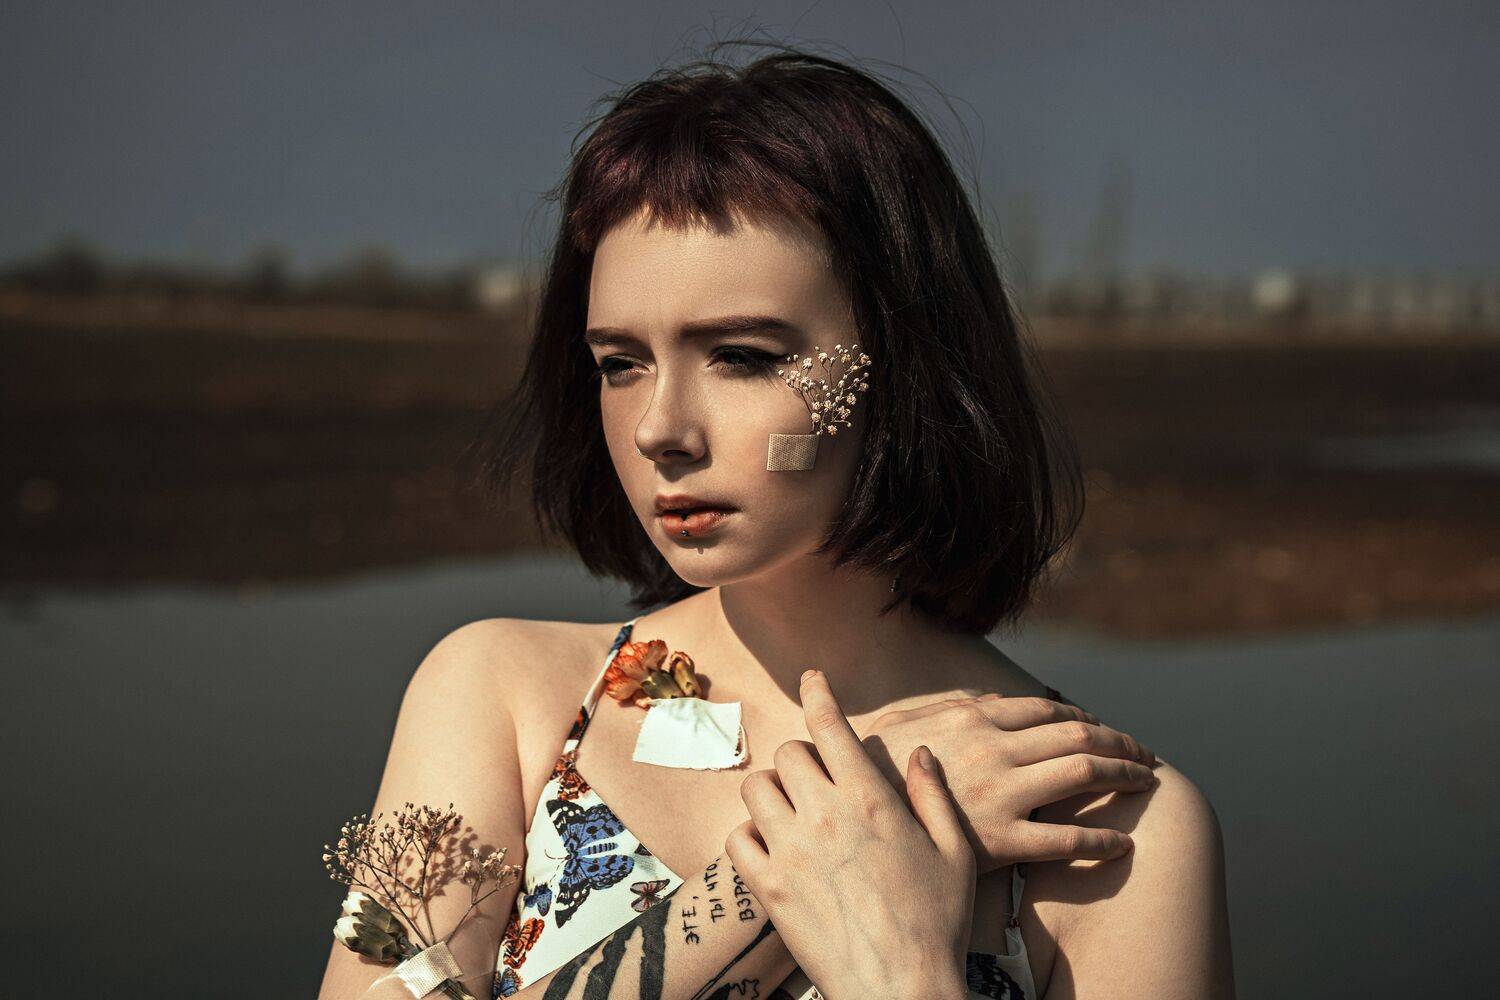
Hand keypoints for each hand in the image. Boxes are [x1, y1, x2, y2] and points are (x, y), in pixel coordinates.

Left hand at [726, 670, 974, 999]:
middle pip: (789, 753)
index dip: (819, 693)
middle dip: (802, 760)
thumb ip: (934, 796)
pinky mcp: (767, 887)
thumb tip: (920, 753)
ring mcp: (791, 850)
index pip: (831, 724)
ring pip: (758, 789)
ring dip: (773, 794)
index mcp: (871, 799)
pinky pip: (738, 838)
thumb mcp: (953, 853)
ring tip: (793, 814)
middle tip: (815, 780)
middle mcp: (825, 814)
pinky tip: (773, 849)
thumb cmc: (935, 925)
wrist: (901, 988)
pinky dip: (750, 836)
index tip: (812, 678)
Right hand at [859, 692, 1159, 871]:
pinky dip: (1102, 840)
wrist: (850, 820)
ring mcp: (1002, 793)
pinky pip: (1066, 839)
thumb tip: (985, 700)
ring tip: (1147, 783)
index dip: (1085, 717)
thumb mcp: (901, 724)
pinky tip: (1123, 844)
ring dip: (1124, 775)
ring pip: (1083, 773)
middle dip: (1120, 741)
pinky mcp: (1002, 840)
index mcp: (973, 718)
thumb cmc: (871, 772)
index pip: (1047, 710)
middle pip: (1077, 734)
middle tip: (1144, 754)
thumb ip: (946, 708)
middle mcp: (995, 749)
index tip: (1105, 729)